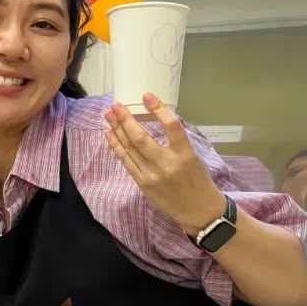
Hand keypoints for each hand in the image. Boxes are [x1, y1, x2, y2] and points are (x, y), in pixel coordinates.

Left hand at [103, 95, 224, 236]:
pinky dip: (117, 147)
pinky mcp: (143, 184)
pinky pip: (126, 162)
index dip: (158, 109)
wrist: (198, 210)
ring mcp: (152, 176)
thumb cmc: (197, 179)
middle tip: (115, 105)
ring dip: (117, 130)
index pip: (171, 126)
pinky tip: (110, 134)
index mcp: (185, 154)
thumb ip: (176, 141)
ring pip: (130, 149)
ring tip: (108, 115)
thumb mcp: (194, 156)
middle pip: (141, 138)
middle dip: (125, 119)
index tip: (147, 95)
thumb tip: (156, 118)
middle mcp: (167, 164)